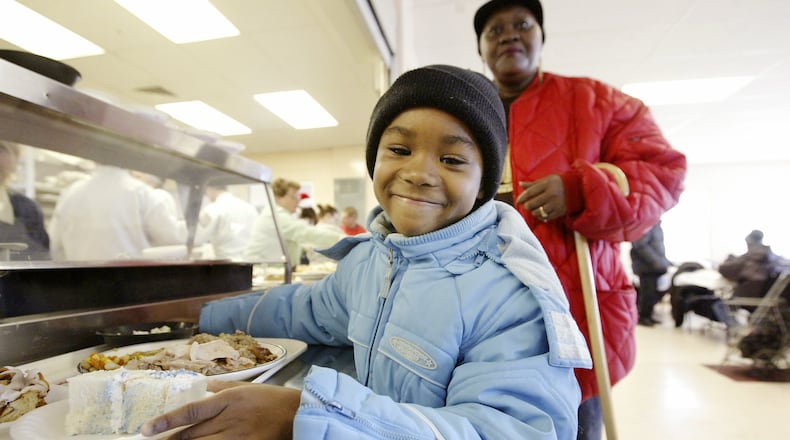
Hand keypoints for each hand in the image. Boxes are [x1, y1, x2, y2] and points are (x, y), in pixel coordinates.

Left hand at [141, 380, 300, 439]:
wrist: (300, 414)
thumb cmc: (275, 399)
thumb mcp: (249, 386)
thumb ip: (225, 386)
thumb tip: (207, 384)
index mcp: (228, 400)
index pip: (190, 411)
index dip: (166, 421)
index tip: (146, 429)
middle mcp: (228, 419)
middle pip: (191, 434)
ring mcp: (237, 437)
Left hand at [516, 175, 565, 221]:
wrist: (578, 188)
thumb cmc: (560, 183)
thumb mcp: (547, 180)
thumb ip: (533, 183)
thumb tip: (520, 184)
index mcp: (548, 184)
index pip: (530, 192)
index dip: (522, 197)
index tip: (518, 201)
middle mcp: (552, 194)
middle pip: (532, 203)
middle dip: (527, 206)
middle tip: (527, 205)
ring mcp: (556, 204)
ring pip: (537, 212)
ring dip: (533, 212)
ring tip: (535, 209)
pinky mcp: (560, 212)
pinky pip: (545, 217)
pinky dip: (541, 216)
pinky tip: (541, 213)